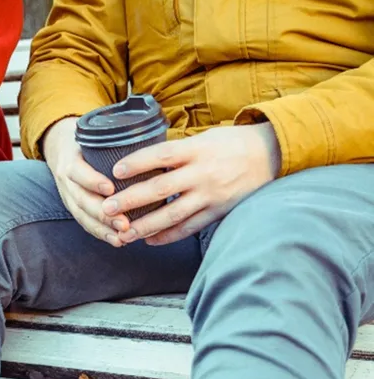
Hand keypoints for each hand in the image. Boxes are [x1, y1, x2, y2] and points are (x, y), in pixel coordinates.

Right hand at [43, 117, 129, 246]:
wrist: (60, 151)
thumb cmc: (87, 143)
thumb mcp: (94, 137)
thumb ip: (115, 142)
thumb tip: (155, 144)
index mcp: (71, 160)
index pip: (78, 172)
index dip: (93, 181)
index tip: (110, 188)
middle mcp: (67, 182)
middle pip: (82, 201)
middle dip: (103, 214)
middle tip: (125, 223)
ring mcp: (68, 198)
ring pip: (83, 217)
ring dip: (104, 229)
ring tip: (123, 237)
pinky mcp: (74, 209)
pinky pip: (86, 224)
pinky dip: (102, 234)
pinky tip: (118, 241)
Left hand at [102, 123, 280, 245]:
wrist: (271, 154)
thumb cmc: (231, 143)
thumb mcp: (204, 138)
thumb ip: (177, 151)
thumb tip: (142, 160)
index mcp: (196, 150)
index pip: (161, 155)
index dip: (137, 163)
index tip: (115, 171)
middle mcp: (202, 173)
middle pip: (160, 188)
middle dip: (131, 200)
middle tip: (107, 208)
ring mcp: (211, 195)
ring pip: (173, 214)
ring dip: (145, 225)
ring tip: (123, 233)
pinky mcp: (219, 211)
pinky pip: (190, 227)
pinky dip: (169, 236)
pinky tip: (150, 240)